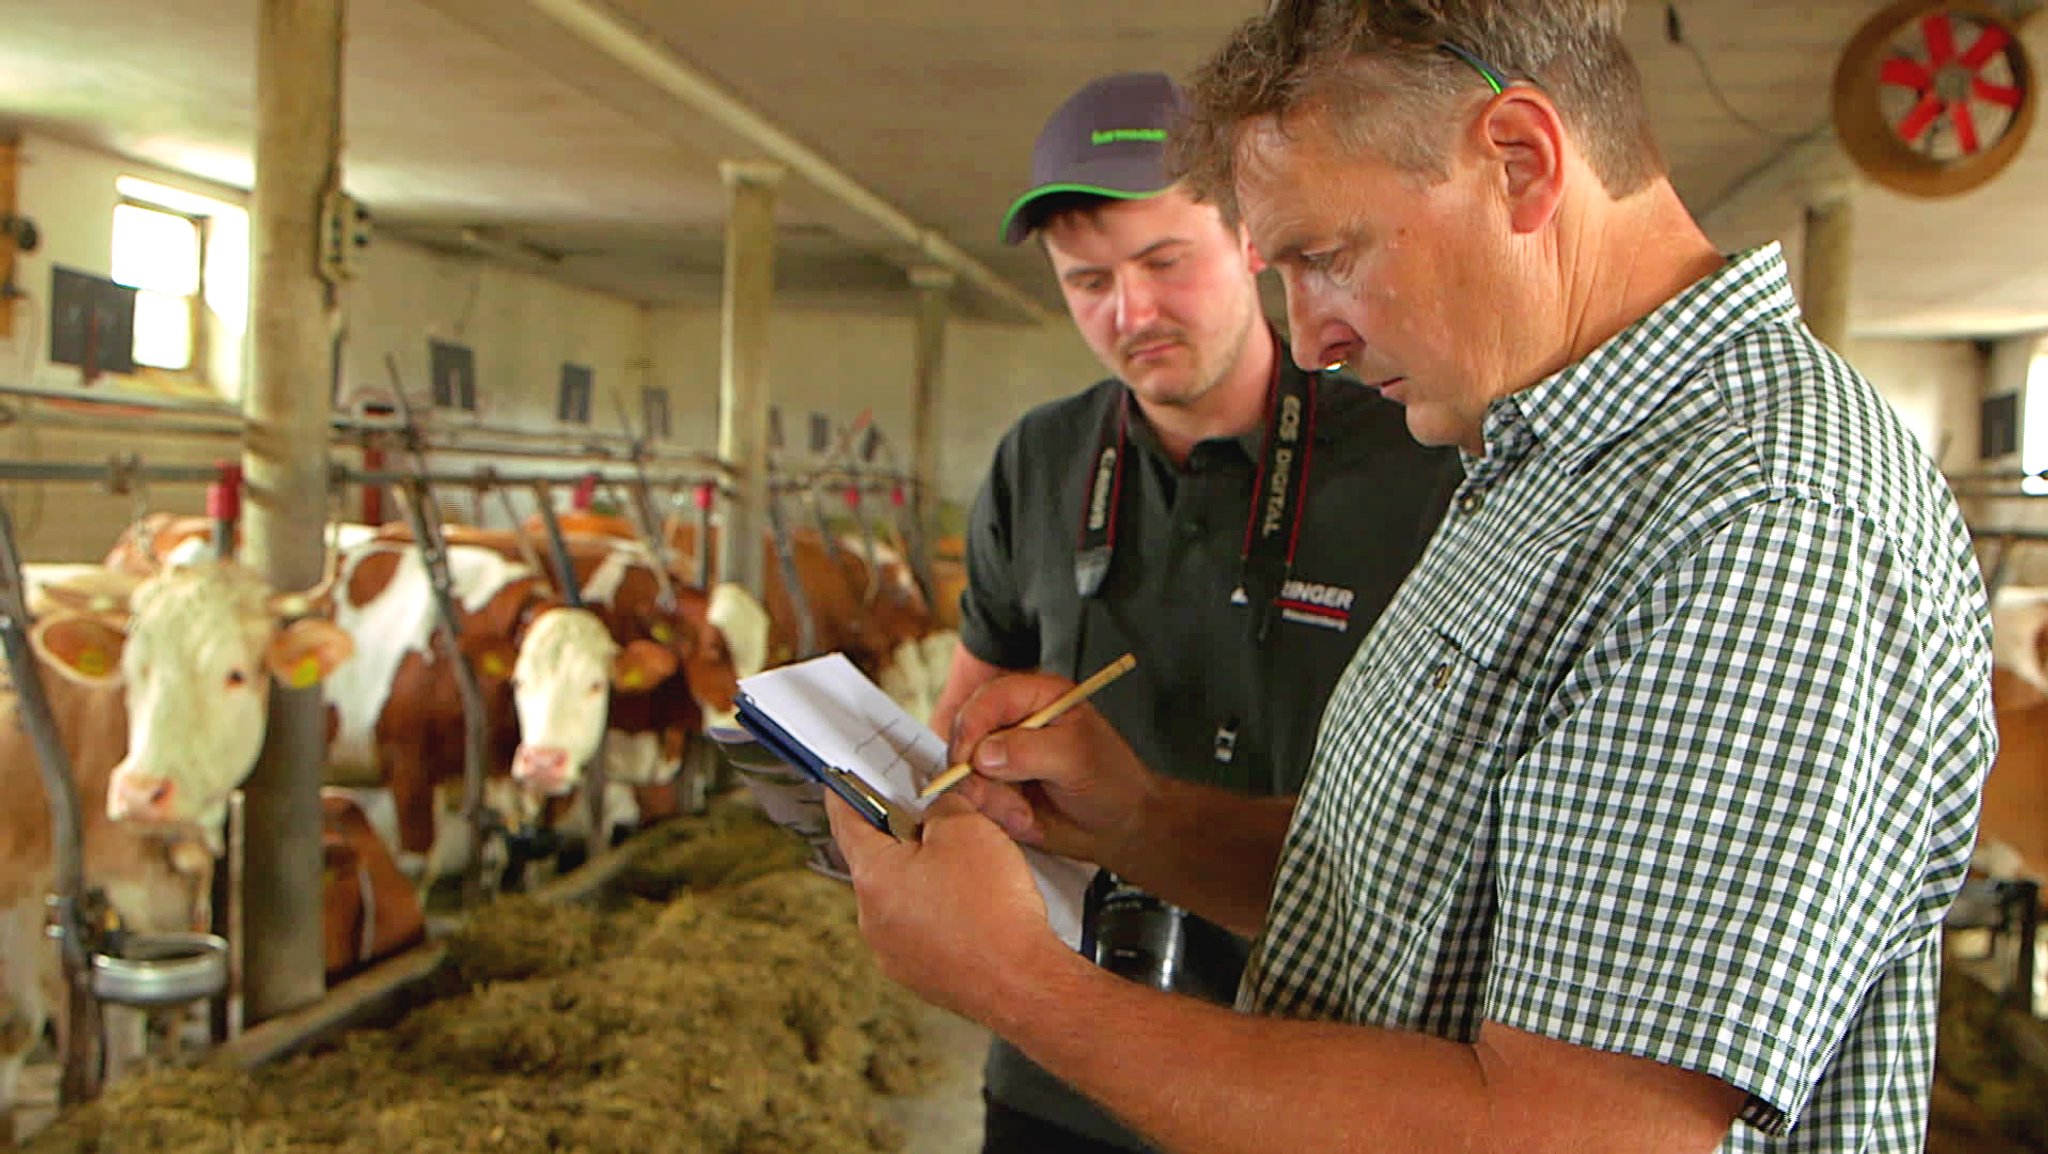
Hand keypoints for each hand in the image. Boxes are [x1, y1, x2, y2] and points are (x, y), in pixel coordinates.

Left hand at [825, 790, 1071, 1025]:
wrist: (1022, 980)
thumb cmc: (992, 908)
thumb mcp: (968, 828)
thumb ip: (942, 807)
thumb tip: (938, 812)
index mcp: (873, 877)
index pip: (846, 822)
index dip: (845, 795)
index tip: (840, 785)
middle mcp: (873, 920)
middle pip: (880, 862)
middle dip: (909, 841)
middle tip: (943, 827)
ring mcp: (895, 953)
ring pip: (905, 899)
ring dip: (929, 881)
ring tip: (972, 876)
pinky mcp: (921, 976)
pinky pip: (924, 932)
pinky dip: (943, 916)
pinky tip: (975, 911)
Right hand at [947, 671, 1158, 868]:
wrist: (1118, 825)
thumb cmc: (1110, 780)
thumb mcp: (1077, 758)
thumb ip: (1029, 751)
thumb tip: (982, 755)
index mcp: (1035, 697)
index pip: (986, 699)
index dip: (971, 726)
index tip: (968, 760)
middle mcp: (1011, 723)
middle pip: (963, 737)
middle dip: (980, 776)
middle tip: (1013, 801)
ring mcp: (999, 757)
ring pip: (964, 775)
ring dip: (993, 801)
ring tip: (1026, 813)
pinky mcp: (994, 788)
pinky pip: (974, 801)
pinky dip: (996, 815)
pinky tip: (1025, 819)